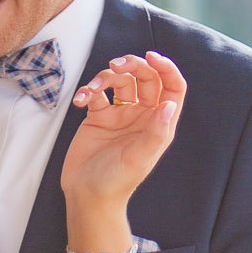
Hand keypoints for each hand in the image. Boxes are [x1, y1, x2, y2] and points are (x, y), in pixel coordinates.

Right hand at [60, 53, 184, 212]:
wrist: (87, 196)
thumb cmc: (117, 182)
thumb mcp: (140, 158)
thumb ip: (156, 132)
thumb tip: (170, 105)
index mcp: (158, 123)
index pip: (171, 87)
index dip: (167, 68)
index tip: (152, 56)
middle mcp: (141, 115)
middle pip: (144, 77)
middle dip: (131, 65)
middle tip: (116, 65)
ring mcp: (120, 114)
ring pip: (118, 81)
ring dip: (105, 76)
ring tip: (91, 89)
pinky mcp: (98, 116)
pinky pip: (95, 93)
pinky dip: (87, 91)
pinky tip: (80, 100)